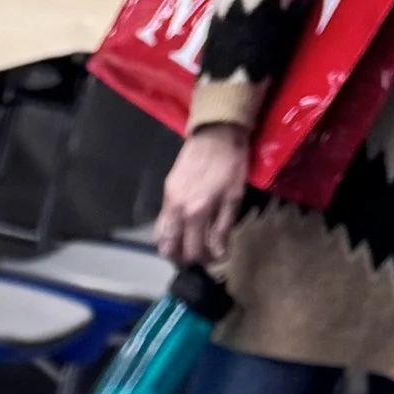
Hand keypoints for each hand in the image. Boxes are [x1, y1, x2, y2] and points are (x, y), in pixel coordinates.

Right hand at [156, 122, 249, 275]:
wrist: (216, 132)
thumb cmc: (231, 163)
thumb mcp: (234, 196)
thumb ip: (223, 227)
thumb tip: (218, 254)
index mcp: (196, 213)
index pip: (193, 251)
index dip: (205, 260)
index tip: (217, 259)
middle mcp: (177, 211)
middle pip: (169, 249)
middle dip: (183, 259)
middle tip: (199, 257)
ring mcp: (168, 202)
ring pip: (160, 237)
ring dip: (172, 248)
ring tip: (187, 247)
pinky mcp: (166, 192)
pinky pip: (161, 221)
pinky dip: (169, 232)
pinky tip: (182, 229)